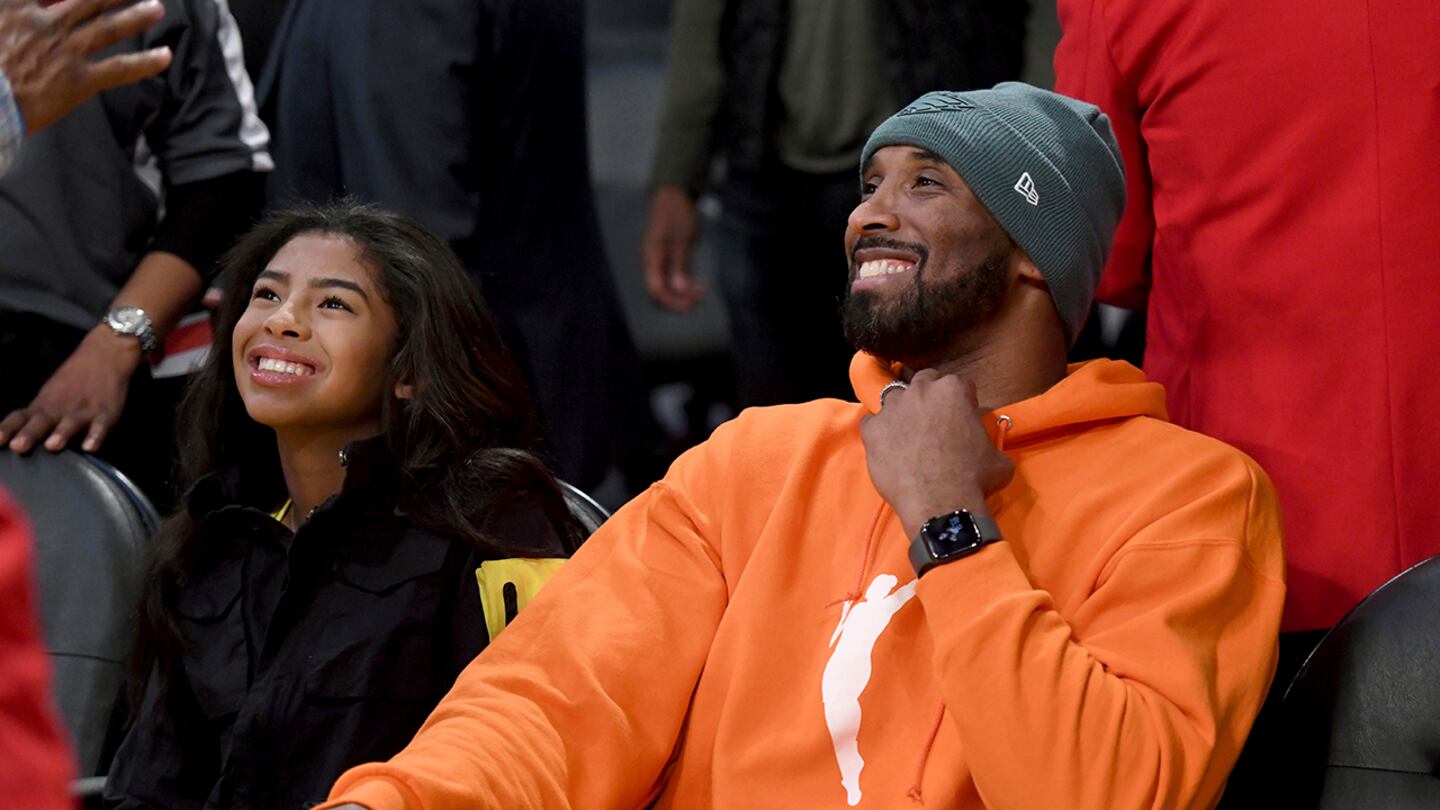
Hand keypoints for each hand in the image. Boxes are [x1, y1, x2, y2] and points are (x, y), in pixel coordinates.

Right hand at [0, 0, 171, 134]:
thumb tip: (17, 11)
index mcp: (16, 6)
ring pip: (108, 27)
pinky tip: (165, 57)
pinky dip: (144, 63)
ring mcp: (65, 50)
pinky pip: (118, 69)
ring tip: (157, 8)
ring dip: (135, 16)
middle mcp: (46, 22)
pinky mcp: (78, 80)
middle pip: (87, 0)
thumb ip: (9, 10)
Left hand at [0, 325, 141, 452]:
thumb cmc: (73, 382)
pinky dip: (96, 436)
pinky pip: (101, 426)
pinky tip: (91, 447)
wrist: (104, 355)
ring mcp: (83, 411)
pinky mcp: (106, 414)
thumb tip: (15, 441)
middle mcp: (59, 410)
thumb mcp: (49, 397)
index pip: (20, 418)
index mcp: (43, 406)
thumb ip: (35, 420)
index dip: (7, 429)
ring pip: (71, 424)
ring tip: (53, 445)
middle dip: (30, 434)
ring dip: (61, 434)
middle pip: (42, 422)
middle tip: (19, 446)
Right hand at [641, 185, 702, 310]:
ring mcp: (659, 259)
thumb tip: (679, 288)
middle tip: (697, 298)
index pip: (656, 289)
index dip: (672, 300)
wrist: (673, 194)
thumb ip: (680, 264)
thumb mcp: (682, 239)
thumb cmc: (676, 213)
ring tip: (699, 290)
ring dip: (682, 291)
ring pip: (666, 284)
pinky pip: (671, 276)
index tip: (690, 304)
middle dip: (678, 298)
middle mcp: (652, 261)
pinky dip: (683, 281)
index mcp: (652, 256)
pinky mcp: (666, 256)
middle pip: (660, 290)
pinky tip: (694, 282)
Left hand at [859, 370, 1013, 536]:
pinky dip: (879, 432)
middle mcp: (920, 391)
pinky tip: (887, 449)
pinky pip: (871, 424)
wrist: (940, 503)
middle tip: (933, 421)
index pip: (959, 383)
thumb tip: (987, 448)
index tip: (962, 416)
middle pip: (923, 381)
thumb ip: (988, 441)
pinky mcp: (872, 430)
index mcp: (953, 390)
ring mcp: (892, 409)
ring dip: (901, 411)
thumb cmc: (975, 479)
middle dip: (929, 396)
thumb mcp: (997, 457)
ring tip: (907, 434)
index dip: (963, 401)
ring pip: (894, 398)